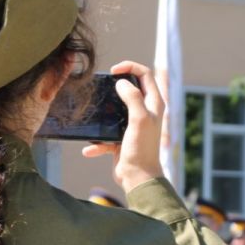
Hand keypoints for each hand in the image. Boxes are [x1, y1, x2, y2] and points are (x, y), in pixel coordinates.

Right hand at [81, 61, 164, 192]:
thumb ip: (133, 98)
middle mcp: (145, 112)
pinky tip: (90, 149)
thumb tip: (121, 83)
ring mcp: (133, 125)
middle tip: (103, 85)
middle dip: (116, 84)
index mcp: (154, 104)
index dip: (130, 67)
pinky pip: (106, 135)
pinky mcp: (121, 139)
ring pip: (115, 110)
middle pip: (131, 88)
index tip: (114, 70)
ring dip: (103, 112)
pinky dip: (97, 142)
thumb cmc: (142, 149)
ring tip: (94, 113)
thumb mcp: (139, 119)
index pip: (145, 74)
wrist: (138, 178)